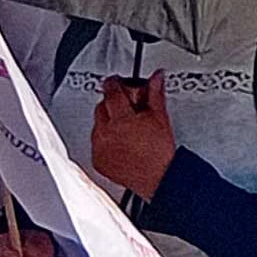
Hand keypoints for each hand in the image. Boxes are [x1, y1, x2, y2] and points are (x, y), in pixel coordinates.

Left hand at [90, 73, 177, 198]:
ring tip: (126, 128)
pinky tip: (120, 142)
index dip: (114, 84)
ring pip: (97, 124)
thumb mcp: (160, 117)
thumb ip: (155, 94)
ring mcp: (99, 148)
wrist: (158, 178)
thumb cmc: (160, 153)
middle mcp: (106, 134)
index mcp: (121, 120)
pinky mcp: (97, 161)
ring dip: (108, 121)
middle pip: (102, 107)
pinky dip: (105, 139)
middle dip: (113, 104)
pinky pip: (96, 142)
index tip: (116, 82)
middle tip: (128, 107)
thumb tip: (156, 77)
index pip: (111, 92)